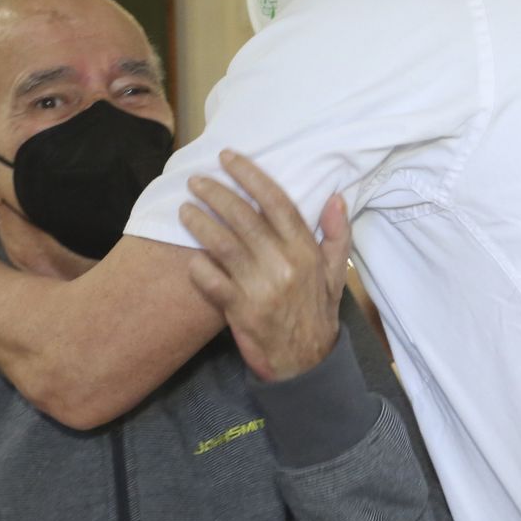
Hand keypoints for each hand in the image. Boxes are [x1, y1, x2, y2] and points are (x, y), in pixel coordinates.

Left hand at [180, 151, 350, 381]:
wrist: (306, 362)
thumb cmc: (317, 312)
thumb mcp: (335, 273)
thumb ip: (336, 234)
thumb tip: (336, 198)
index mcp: (305, 250)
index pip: (276, 202)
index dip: (250, 176)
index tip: (228, 158)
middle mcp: (284, 264)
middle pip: (244, 218)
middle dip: (217, 193)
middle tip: (196, 180)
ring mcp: (261, 288)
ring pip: (223, 245)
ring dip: (200, 224)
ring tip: (184, 210)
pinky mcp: (242, 311)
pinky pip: (212, 282)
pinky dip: (199, 268)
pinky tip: (190, 258)